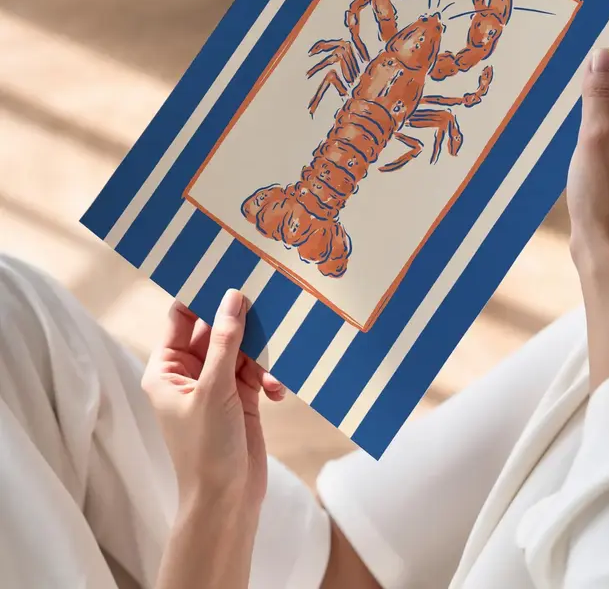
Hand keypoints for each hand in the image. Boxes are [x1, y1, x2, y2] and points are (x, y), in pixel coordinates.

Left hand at [142, 289, 284, 511]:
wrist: (226, 502)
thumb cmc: (206, 449)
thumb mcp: (214, 390)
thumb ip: (226, 341)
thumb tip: (233, 296)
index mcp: (167, 368)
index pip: (182, 317)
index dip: (202, 294)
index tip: (228, 269)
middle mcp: (190, 371)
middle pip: (218, 329)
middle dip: (243, 323)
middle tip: (269, 304)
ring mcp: (216, 384)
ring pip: (243, 348)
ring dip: (262, 356)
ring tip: (274, 373)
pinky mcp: (241, 397)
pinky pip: (258, 371)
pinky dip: (270, 377)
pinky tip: (278, 391)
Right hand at [567, 48, 608, 278]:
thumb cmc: (607, 202)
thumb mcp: (596, 138)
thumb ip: (600, 93)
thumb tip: (602, 55)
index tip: (589, 48)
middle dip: (606, 81)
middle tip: (573, 81)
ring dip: (599, 106)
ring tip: (574, 115)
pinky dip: (599, 127)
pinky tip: (576, 135)